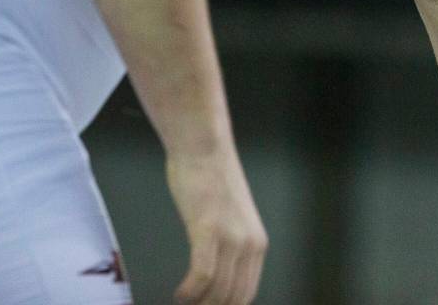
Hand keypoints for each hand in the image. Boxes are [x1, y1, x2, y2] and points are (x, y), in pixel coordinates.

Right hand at [167, 149, 267, 304]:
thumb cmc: (211, 180)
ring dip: (196, 304)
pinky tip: (179, 294)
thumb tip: (215, 279)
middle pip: (231, 299)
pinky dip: (189, 292)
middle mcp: (250, 244)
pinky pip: (202, 275)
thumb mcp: (230, 221)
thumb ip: (228, 248)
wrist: (204, 148)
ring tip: (183, 303)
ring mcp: (231, 237)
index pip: (246, 295)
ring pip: (217, 293)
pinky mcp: (209, 228)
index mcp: (257, 244)